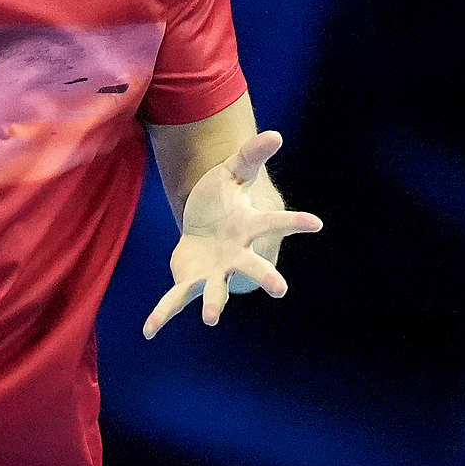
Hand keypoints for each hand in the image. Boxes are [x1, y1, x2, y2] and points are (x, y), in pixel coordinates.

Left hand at [143, 130, 322, 338]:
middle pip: (254, 267)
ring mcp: (215, 272)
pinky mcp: (190, 281)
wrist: (206, 227)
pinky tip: (148, 332)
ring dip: (214, 304)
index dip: (295, 222)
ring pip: (217, 291)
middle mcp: (237, 255)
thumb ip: (251, 155)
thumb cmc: (224, 200)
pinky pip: (175, 301)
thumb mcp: (234, 172)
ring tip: (212, 319)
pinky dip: (161, 316)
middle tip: (281, 289)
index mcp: (249, 228)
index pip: (274, 223)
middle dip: (266, 277)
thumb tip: (275, 133)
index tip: (316, 223)